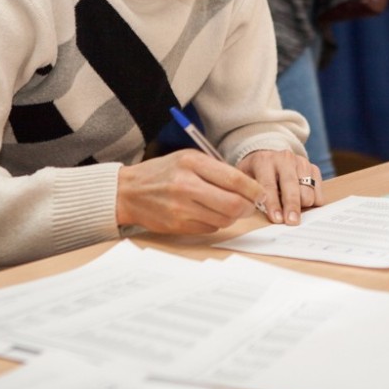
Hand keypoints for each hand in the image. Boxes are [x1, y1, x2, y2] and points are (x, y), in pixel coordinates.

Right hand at [115, 149, 260, 233]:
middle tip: (249, 205)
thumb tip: (248, 186)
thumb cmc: (163, 173)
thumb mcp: (188, 159)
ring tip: (227, 208)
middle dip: (248, 207)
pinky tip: (207, 213)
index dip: (254, 189)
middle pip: (234, 204)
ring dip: (232, 216)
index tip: (261, 193)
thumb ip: (216, 170)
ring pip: (224, 219)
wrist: (128, 192)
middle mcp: (187, 185)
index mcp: (192, 163)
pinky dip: (215, 222)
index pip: (234, 179)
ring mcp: (181, 208)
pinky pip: (210, 228)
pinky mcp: (178, 225)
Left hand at [237, 149, 322, 224]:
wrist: (270, 157)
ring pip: (308, 192)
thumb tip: (251, 212)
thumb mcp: (245, 179)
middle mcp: (285, 158)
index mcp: (264, 160)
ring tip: (291, 209)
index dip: (273, 204)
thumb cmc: (255, 174)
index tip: (276, 219)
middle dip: (292, 206)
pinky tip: (302, 203)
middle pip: (292, 187)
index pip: (269, 184)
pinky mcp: (314, 169)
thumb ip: (249, 193)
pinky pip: (318, 193)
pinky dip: (313, 203)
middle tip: (291, 221)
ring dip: (302, 206)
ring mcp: (302, 162)